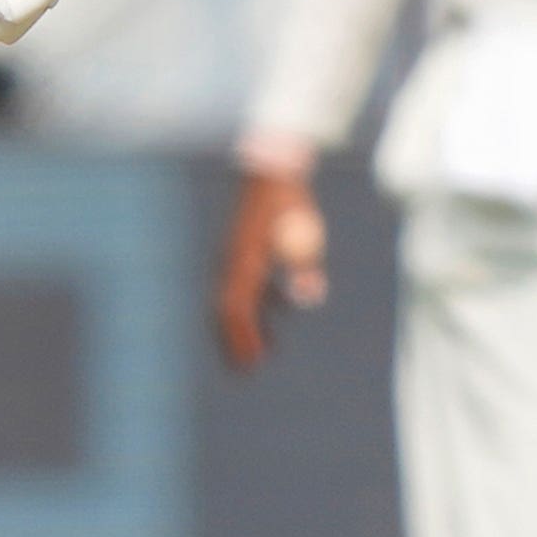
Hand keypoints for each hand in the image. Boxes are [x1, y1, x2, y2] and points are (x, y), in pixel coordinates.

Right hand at [213, 158, 328, 368]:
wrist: (271, 167)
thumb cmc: (289, 198)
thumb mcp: (305, 230)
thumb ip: (306, 264)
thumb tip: (311, 297)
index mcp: (245, 260)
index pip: (236, 309)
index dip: (243, 337)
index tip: (254, 360)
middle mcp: (233, 261)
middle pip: (226, 310)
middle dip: (235, 340)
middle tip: (246, 368)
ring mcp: (234, 254)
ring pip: (231, 300)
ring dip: (245, 326)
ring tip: (265, 350)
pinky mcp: (243, 248)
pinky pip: (241, 285)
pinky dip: (253, 305)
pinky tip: (276, 311)